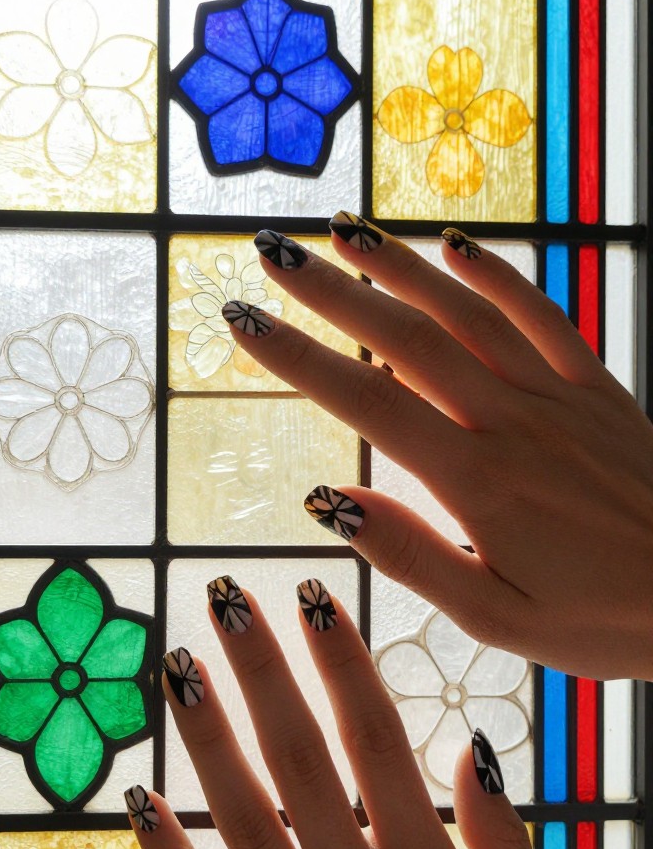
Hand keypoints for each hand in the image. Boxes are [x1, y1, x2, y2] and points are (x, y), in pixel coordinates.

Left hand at [126, 578, 562, 848]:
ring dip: (207, 738)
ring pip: (242, 816)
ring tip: (176, 668)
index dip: (344, 664)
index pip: (376, 740)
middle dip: (261, 670)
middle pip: (298, 757)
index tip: (316, 600)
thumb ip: (505, 843)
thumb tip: (469, 746)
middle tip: (227, 599)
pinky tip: (137, 799)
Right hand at [218, 221, 652, 680]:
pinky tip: (457, 247)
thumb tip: (331, 502)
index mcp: (478, 481)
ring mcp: (558, 396)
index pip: (367, 404)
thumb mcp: (497, 618)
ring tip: (345, 230)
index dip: (299, 358)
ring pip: (466, 313)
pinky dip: (497, 276)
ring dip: (401, 267)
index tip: (245, 324)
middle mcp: (512, 421)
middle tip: (273, 253)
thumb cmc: (605, 618)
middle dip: (331, 293)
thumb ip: (411, 555)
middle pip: (405, 339)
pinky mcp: (598, 389)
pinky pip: (542, 315)